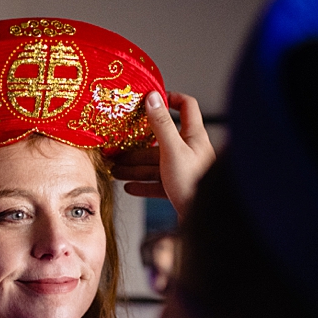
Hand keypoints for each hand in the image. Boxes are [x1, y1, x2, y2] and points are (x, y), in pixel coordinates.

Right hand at [112, 91, 215, 219]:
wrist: (203, 219)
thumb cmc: (193, 183)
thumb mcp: (172, 149)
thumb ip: (161, 124)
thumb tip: (152, 98)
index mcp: (193, 136)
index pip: (186, 107)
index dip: (170, 99)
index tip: (152, 99)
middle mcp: (189, 151)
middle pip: (159, 142)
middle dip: (136, 145)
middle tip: (118, 146)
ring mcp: (183, 171)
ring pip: (154, 165)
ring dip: (133, 167)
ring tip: (115, 169)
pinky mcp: (178, 189)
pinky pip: (156, 184)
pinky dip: (142, 185)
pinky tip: (129, 187)